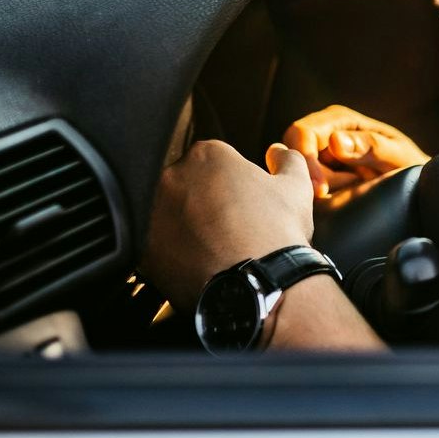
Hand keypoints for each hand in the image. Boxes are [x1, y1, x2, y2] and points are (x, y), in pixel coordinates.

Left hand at [141, 139, 314, 310]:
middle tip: (227, 225)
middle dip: (202, 201)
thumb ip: (287, 160)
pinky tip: (198, 265)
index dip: (229, 181)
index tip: (239, 200)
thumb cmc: (276, 233)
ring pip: (167, 216)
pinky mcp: (143, 252)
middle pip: (185, 185)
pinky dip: (172, 255)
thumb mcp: (295, 188)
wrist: (258, 285)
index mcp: (207, 156)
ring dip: (185, 226)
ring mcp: (152, 215)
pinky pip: (155, 248)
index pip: (213, 159)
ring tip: (213, 247)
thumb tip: (280, 152)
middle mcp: (171, 179)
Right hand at [282, 105, 429, 205]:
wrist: (414, 185)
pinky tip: (342, 196)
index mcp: (338, 119)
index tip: (319, 189)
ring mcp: (316, 155)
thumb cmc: (408, 165)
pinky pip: (300, 188)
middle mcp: (322, 133)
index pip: (302, 133)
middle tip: (339, 192)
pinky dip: (317, 197)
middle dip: (309, 178)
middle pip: (291, 154)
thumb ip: (371, 146)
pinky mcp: (314, 175)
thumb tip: (335, 141)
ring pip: (293, 174)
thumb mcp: (397, 155)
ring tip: (351, 188)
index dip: (304, 160)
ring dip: (317, 189)